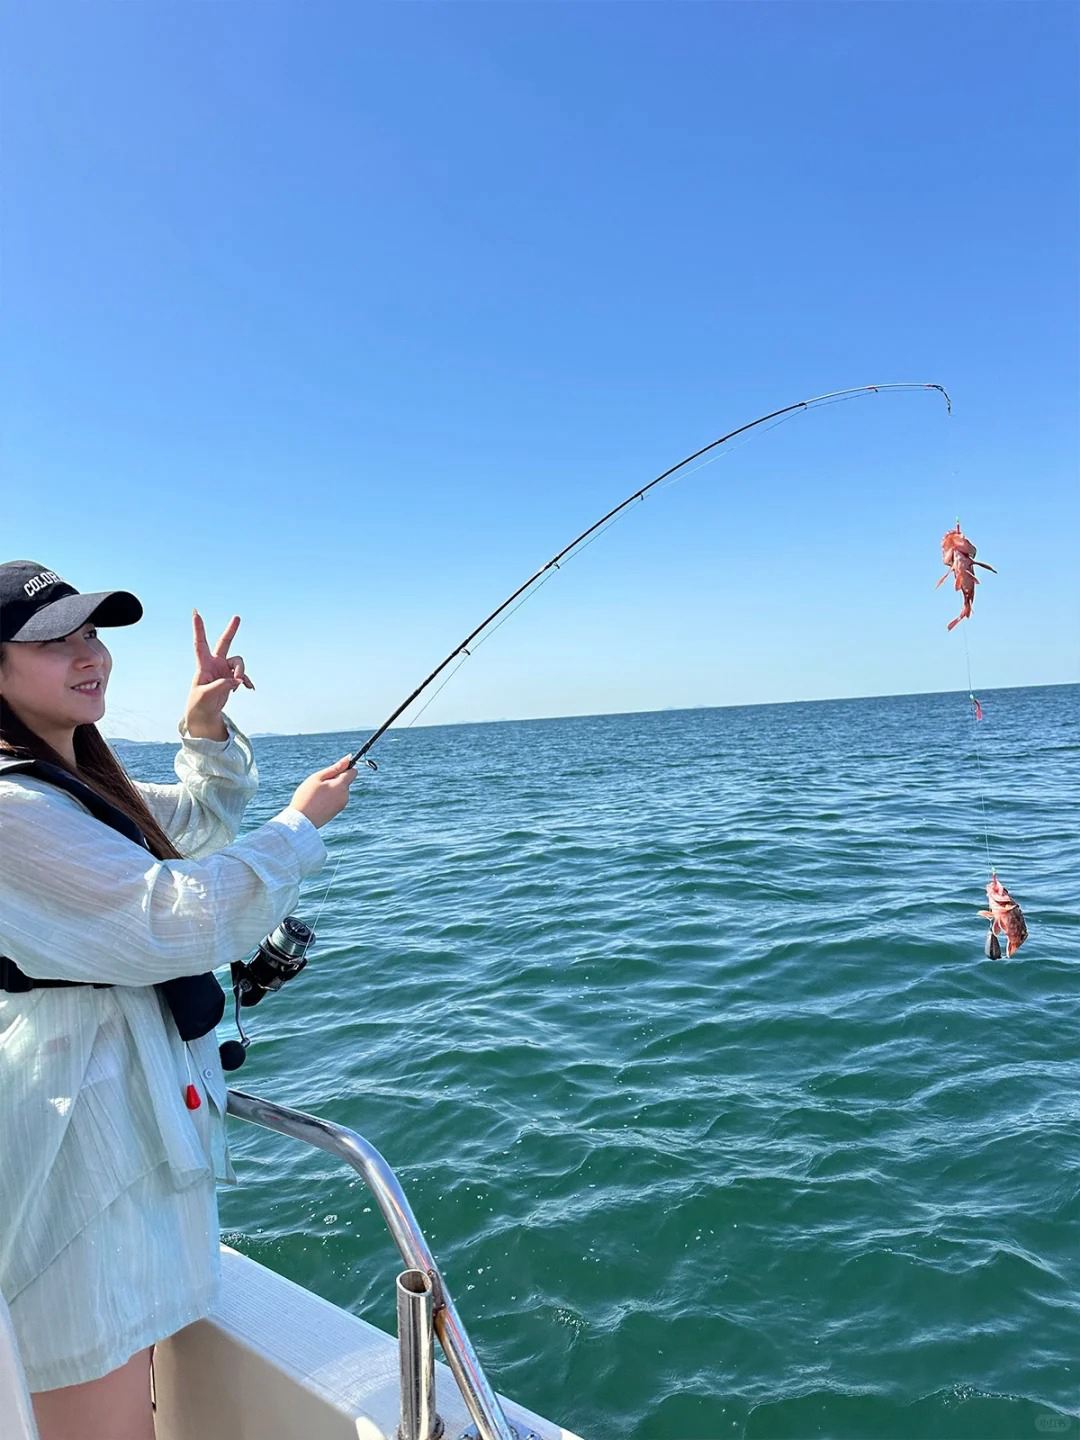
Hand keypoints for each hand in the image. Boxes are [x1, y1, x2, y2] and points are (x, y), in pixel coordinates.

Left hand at [185, 611, 255, 739]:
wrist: (204, 713)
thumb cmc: (199, 703)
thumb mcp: (206, 696)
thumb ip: (221, 686)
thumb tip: (236, 681)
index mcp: (204, 665)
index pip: (200, 644)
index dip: (198, 629)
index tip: (196, 613)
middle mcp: (215, 663)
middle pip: (224, 643)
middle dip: (231, 630)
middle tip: (237, 617)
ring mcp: (224, 670)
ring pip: (238, 663)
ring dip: (241, 672)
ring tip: (238, 685)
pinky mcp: (231, 678)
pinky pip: (243, 675)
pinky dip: (246, 681)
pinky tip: (249, 688)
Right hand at [290, 756, 358, 828]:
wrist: (301, 821)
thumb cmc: (306, 796)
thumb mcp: (318, 778)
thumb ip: (335, 768)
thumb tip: (349, 758)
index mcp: (341, 786)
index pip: (353, 772)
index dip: (345, 768)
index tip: (333, 770)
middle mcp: (345, 795)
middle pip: (346, 781)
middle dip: (336, 779)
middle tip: (319, 784)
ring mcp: (342, 804)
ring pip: (341, 790)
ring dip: (332, 789)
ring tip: (317, 794)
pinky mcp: (337, 811)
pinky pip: (337, 799)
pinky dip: (330, 797)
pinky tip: (318, 802)